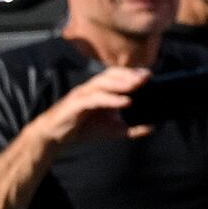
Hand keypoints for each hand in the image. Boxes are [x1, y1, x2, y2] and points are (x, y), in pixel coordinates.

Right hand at [35, 63, 149, 147]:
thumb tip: (152, 127)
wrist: (55, 135)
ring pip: (103, 83)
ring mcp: (83, 94)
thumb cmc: (83, 128)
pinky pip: (95, 98)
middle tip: (147, 77)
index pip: (117, 76)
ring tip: (138, 85)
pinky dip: (111, 99)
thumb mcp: (112, 130)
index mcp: (100, 90)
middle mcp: (91, 88)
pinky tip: (125, 102)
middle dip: (129, 74)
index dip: (132, 73)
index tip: (150, 74)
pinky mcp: (76, 104)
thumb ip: (131, 128)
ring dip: (122, 83)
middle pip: (111, 74)